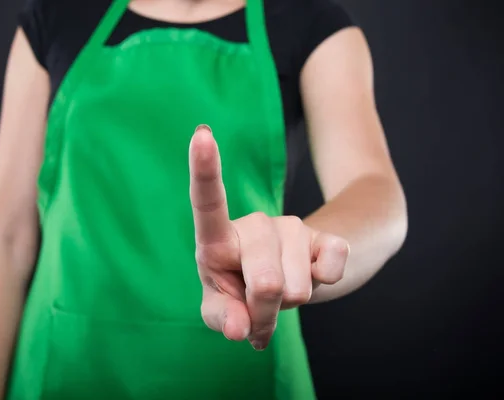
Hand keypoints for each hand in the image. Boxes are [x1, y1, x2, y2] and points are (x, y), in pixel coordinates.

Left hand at [189, 125, 349, 350]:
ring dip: (288, 307)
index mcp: (217, 239)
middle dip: (264, 312)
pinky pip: (333, 267)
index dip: (204, 169)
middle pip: (265, 282)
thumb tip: (239, 328)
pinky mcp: (326, 238)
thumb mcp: (221, 307)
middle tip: (257, 311)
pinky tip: (312, 274)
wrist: (284, 282)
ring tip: (278, 294)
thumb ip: (221, 317)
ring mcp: (291, 228)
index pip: (208, 202)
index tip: (201, 134)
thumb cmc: (239, 290)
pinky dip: (323, 284)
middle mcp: (254, 225)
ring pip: (296, 287)